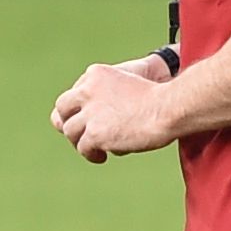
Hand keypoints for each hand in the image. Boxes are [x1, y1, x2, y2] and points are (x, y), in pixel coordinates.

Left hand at [50, 56, 176, 162]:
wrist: (169, 108)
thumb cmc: (156, 98)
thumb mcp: (126, 84)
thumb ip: (106, 95)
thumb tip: (91, 120)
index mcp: (95, 74)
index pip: (73, 93)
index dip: (78, 110)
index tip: (87, 120)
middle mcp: (87, 90)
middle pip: (62, 109)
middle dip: (69, 123)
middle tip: (82, 135)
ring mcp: (90, 113)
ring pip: (70, 131)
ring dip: (81, 142)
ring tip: (96, 149)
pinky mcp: (95, 133)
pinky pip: (83, 148)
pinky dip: (91, 154)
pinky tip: (101, 156)